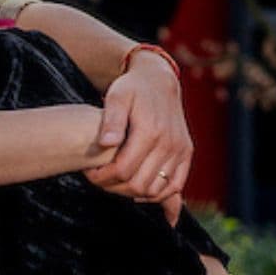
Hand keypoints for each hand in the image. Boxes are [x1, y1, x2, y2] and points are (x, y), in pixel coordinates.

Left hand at [82, 52, 191, 221]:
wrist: (158, 79)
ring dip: (132, 193)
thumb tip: (106, 143)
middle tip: (98, 179)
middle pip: (139, 185)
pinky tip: (139, 192)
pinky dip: (157, 194)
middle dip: (114, 187)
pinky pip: (175, 185)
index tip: (89, 172)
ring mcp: (180, 150)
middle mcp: (169, 144)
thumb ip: (111, 120)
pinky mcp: (186, 153)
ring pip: (156, 190)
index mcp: (150, 131)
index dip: (102, 177)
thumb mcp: (116, 97)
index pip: (123, 170)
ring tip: (115, 182)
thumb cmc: (132, 88)